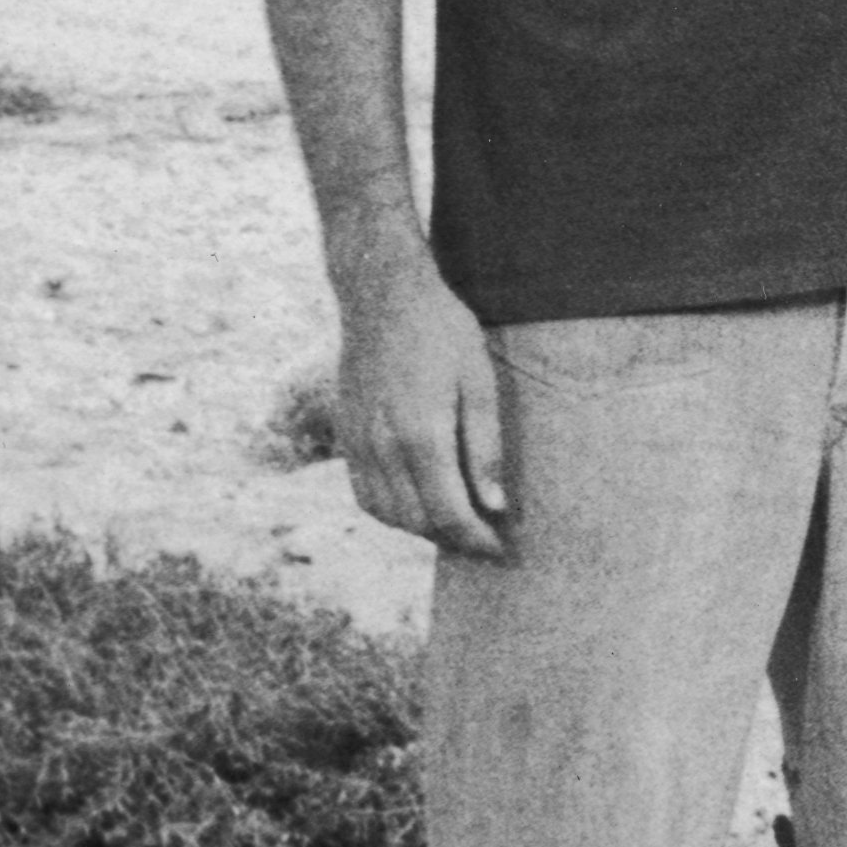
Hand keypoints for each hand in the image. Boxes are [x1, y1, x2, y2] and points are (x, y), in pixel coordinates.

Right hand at [331, 253, 510, 558]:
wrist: (383, 297)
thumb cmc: (443, 333)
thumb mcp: (481, 385)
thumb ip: (485, 450)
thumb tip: (494, 506)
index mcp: (420, 436)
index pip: (448, 512)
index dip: (476, 539)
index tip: (502, 549)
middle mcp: (381, 446)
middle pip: (416, 521)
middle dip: (453, 539)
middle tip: (486, 543)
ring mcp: (357, 442)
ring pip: (385, 513)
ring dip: (421, 530)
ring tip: (458, 527)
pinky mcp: (344, 434)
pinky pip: (363, 492)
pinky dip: (391, 511)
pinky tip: (419, 504)